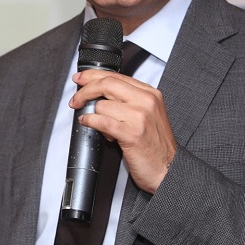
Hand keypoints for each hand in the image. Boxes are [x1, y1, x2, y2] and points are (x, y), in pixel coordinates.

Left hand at [70, 70, 175, 193]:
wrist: (168, 169)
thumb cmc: (155, 146)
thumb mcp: (147, 115)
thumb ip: (128, 101)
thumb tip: (99, 94)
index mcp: (150, 94)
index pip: (116, 76)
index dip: (93, 76)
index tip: (80, 79)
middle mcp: (146, 101)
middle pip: (107, 84)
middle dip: (85, 90)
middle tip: (75, 99)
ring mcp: (140, 116)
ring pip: (102, 105)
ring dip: (92, 114)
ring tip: (99, 126)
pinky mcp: (132, 133)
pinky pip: (102, 121)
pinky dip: (90, 121)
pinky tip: (88, 123)